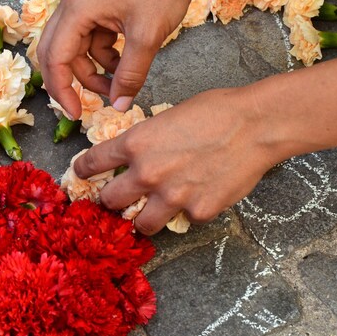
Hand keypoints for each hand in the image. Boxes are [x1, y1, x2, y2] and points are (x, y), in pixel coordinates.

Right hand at [38, 0, 202, 118]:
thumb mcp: (147, 37)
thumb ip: (130, 75)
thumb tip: (119, 105)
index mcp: (77, 10)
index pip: (55, 59)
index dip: (62, 91)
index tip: (76, 114)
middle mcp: (73, 4)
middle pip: (57, 54)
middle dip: (72, 82)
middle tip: (85, 107)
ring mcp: (85, 3)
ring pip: (77, 49)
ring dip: (94, 70)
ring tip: (120, 84)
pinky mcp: (98, 4)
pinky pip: (92, 38)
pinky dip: (104, 55)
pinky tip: (125, 63)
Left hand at [74, 87, 282, 234]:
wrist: (256, 125)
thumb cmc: (216, 111)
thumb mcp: (168, 118)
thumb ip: (146, 141)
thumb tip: (136, 157)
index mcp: (135, 144)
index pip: (93, 163)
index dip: (84, 170)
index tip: (80, 174)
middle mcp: (147, 174)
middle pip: (110, 202)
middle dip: (111, 201)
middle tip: (118, 199)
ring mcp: (172, 197)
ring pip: (141, 224)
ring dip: (143, 218)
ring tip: (152, 212)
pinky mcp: (198, 212)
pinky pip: (183, 220)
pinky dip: (187, 212)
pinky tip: (199, 196)